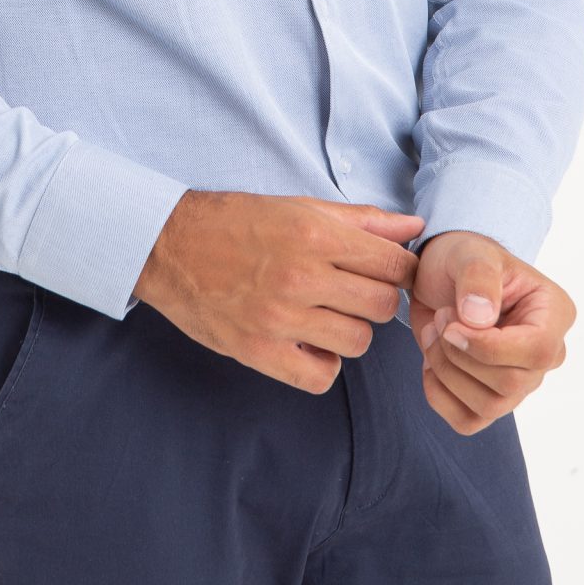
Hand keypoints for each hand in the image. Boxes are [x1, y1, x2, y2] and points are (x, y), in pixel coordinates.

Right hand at [133, 190, 424, 392]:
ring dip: (349, 331)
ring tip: (325, 314)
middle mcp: (301, 276)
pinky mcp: (259, 352)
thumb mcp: (299, 207)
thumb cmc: (236, 222)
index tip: (385, 271)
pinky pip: (321, 377)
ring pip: (357, 341)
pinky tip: (308, 344)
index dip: (399, 270)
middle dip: (375, 298)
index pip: (393, 264)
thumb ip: (360, 220)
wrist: (170, 246)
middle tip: (352, 291)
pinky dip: (322, 365)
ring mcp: (280, 319)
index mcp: (314, 235)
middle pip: (381, 305)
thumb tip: (413, 227)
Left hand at [409, 230, 573, 435]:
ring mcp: (521, 382)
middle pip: (511, 384)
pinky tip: (432, 359)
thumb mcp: (470, 253)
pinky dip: (438, 394)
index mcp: (554, 314)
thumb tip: (479, 319)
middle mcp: (545, 354)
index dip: (488, 346)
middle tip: (440, 318)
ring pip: (488, 407)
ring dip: (446, 371)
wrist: (441, 274)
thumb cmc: (464, 259)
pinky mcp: (490, 400)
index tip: (450, 321)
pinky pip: (466, 421)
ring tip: (433, 332)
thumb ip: (478, 277)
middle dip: (460, 354)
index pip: (538, 351)